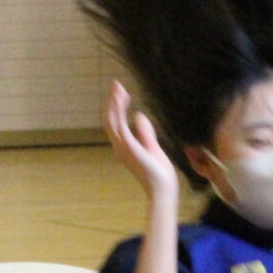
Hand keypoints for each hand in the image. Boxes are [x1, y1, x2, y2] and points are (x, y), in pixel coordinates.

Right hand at [104, 81, 177, 204]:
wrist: (162, 189)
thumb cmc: (158, 172)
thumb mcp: (152, 146)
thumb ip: (145, 132)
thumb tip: (138, 115)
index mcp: (125, 146)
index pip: (116, 123)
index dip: (117, 107)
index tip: (122, 93)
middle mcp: (120, 146)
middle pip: (110, 119)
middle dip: (113, 101)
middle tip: (116, 84)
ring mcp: (123, 147)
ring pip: (112, 120)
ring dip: (114, 103)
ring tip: (118, 88)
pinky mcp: (129, 147)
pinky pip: (120, 125)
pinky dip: (119, 111)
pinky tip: (123, 100)